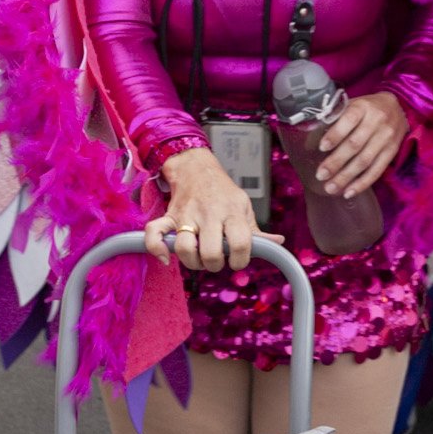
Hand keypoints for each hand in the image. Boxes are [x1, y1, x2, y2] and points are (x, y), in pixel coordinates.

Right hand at [150, 148, 285, 272]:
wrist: (197, 168)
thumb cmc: (223, 192)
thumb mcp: (244, 206)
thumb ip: (257, 230)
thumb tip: (277, 243)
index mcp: (232, 212)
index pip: (240, 243)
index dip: (240, 260)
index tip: (237, 261)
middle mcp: (209, 214)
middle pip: (211, 252)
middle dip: (215, 264)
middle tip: (217, 260)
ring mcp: (187, 216)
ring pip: (185, 249)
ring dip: (192, 262)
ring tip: (199, 259)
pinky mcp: (169, 217)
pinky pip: (154, 234)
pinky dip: (156, 249)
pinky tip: (166, 258)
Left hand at [313, 92, 406, 197]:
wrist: (397, 107)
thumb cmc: (366, 108)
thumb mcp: (352, 105)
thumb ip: (335, 119)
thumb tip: (310, 142)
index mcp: (363, 107)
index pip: (349, 119)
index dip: (335, 134)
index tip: (322, 147)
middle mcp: (377, 121)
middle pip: (355, 144)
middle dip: (336, 162)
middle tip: (321, 175)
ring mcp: (386, 137)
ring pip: (365, 160)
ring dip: (346, 177)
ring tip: (331, 188)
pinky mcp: (392, 151)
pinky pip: (377, 170)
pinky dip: (362, 183)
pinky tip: (349, 192)